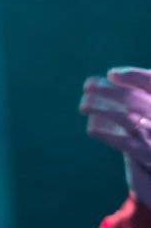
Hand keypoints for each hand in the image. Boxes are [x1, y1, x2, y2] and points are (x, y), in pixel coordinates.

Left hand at [80, 66, 150, 205]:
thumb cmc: (149, 127)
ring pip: (126, 118)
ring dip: (101, 109)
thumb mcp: (148, 107)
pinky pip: (122, 142)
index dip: (132, 75)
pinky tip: (91, 130)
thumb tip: (111, 75)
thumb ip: (139, 91)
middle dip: (107, 91)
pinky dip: (104, 133)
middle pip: (133, 99)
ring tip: (83, 106)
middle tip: (88, 87)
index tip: (111, 74)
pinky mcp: (145, 153)